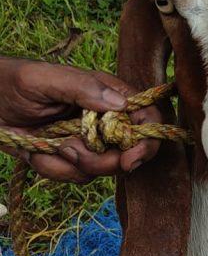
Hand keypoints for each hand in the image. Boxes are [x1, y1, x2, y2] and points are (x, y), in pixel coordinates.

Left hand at [0, 58, 160, 182]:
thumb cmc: (10, 81)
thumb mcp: (44, 79)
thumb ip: (82, 87)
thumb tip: (120, 104)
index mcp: (105, 94)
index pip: (145, 116)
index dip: (147, 140)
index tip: (131, 157)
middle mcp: (103, 119)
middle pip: (129, 151)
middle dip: (104, 161)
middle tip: (72, 152)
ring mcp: (87, 141)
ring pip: (103, 168)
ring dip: (72, 164)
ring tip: (48, 145)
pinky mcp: (70, 158)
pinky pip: (76, 176)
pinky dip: (53, 168)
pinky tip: (37, 151)